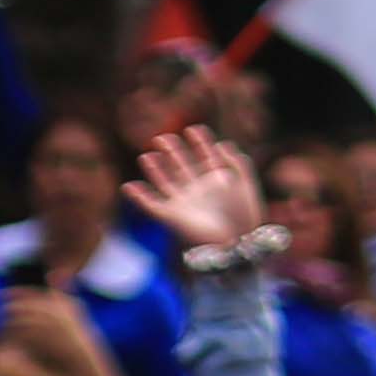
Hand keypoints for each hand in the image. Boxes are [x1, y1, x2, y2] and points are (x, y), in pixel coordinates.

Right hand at [135, 124, 266, 266]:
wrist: (239, 246)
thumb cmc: (246, 218)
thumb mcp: (246, 187)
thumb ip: (239, 164)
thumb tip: (224, 144)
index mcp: (216, 182)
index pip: (205, 157)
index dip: (200, 143)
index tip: (195, 129)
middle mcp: (197, 190)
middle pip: (181, 165)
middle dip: (173, 151)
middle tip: (164, 138)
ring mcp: (183, 203)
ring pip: (165, 182)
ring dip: (155, 169)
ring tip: (147, 156)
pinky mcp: (172, 218)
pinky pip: (151, 206)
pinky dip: (139, 197)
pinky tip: (128, 186)